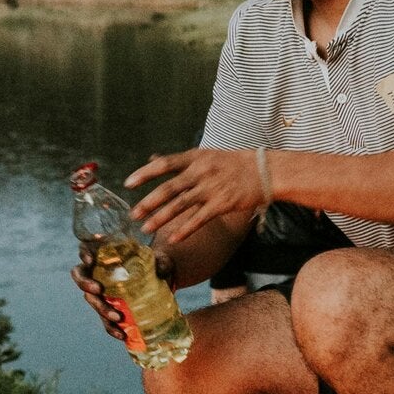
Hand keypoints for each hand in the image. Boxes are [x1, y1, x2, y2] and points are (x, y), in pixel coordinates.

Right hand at [71, 243, 172, 349]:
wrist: (163, 285)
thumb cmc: (158, 266)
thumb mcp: (162, 261)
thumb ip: (162, 263)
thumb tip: (161, 269)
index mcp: (106, 256)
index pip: (86, 249)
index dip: (84, 253)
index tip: (91, 260)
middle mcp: (98, 273)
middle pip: (80, 275)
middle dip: (85, 283)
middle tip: (99, 289)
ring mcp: (102, 293)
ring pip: (91, 300)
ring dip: (101, 309)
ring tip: (117, 317)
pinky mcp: (109, 310)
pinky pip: (105, 321)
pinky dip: (111, 329)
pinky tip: (122, 335)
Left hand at [126, 146, 266, 243]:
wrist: (265, 170)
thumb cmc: (234, 163)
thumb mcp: (206, 155)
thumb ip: (180, 160)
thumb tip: (152, 159)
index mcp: (195, 157)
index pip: (164, 164)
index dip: (144, 173)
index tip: (128, 183)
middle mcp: (200, 172)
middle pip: (168, 188)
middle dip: (148, 203)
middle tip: (132, 214)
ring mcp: (211, 189)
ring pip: (180, 205)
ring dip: (160, 218)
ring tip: (145, 228)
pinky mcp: (221, 204)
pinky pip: (199, 219)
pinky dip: (185, 229)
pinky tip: (173, 239)